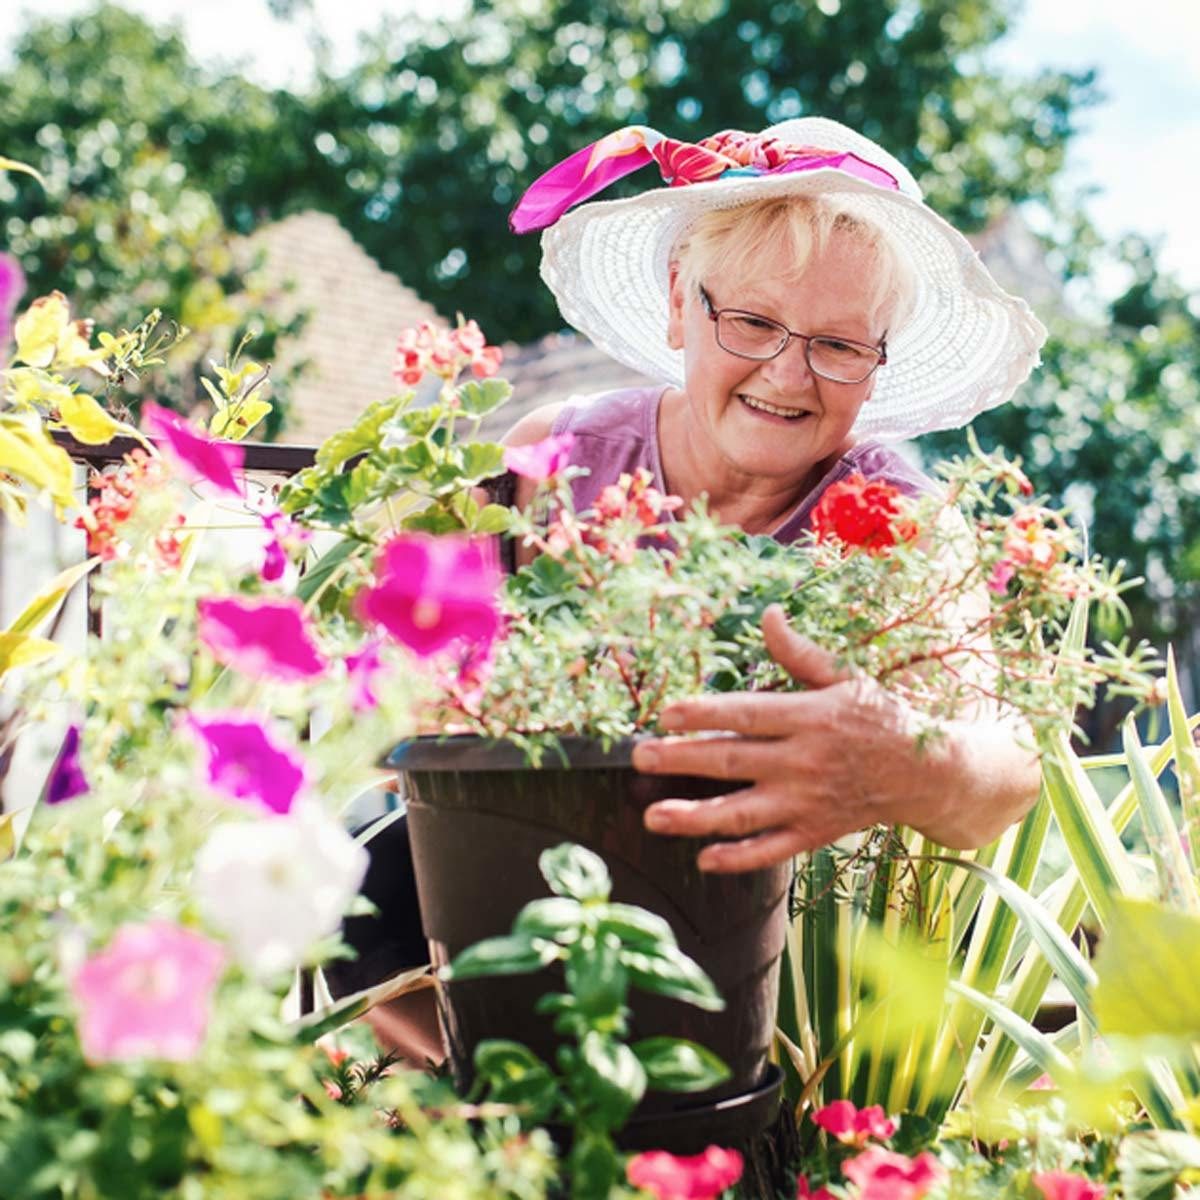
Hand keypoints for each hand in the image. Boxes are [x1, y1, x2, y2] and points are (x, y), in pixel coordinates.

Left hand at [632, 606, 992, 872]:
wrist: (928, 773)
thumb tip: (769, 614)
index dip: (704, 714)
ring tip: (653, 818)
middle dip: (681, 761)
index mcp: (809, 717)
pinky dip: (739, 858)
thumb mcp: (844, 677)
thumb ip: (799, 652)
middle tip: (640, 759)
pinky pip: (771, 849)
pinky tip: (703, 859)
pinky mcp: (815, 833)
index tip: (665, 714)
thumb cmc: (879, 716)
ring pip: (743, 814)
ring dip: (695, 817)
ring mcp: (808, 802)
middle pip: (732, 761)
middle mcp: (804, 762)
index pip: (747, 715)